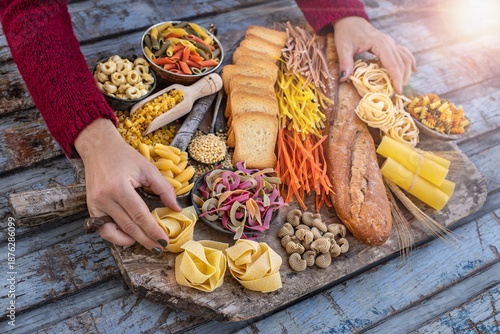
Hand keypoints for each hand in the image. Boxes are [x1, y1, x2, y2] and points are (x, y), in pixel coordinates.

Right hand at [74, 118, 179, 253]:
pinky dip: (115, 235)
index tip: (165, 240)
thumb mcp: (148, 169)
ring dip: (131, 240)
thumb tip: (177, 208)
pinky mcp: (90, 207)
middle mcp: (105, 198)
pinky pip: (102, 228)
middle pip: (128, 227)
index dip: (153, 230)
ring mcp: (95, 204)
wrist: (98, 148)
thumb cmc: (124, 157)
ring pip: (113, 232)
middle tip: (159, 248)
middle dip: (146, 240)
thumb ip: (164, 189)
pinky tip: (129, 236)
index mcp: (119, 187)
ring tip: (146, 243)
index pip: (140, 216)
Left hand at [333, 16, 416, 93]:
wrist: (350, 19)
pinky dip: (409, 61)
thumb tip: (343, 78)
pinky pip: (403, 52)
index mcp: (380, 44)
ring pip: (405, 58)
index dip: (396, 79)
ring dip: (406, 72)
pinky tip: (414, 69)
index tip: (396, 92)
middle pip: (401, 63)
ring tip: (401, 86)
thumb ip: (345, 62)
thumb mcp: (343, 47)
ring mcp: (390, 42)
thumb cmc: (346, 32)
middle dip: (401, 79)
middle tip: (396, 94)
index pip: (393, 64)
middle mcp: (389, 43)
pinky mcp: (389, 44)